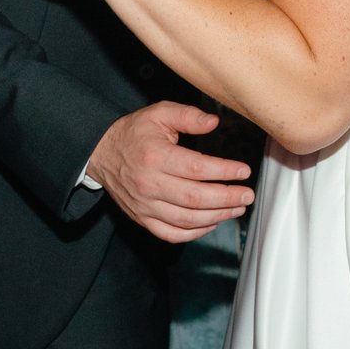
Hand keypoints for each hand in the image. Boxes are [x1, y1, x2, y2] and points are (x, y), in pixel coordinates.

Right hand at [86, 101, 253, 241]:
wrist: (102, 154)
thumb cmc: (134, 133)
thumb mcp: (159, 113)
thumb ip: (187, 116)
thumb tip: (213, 122)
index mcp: (155, 157)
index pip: (197, 168)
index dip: (224, 171)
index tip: (243, 171)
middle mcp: (149, 184)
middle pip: (195, 198)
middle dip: (227, 198)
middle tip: (247, 195)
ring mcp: (145, 205)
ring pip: (187, 219)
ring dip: (217, 216)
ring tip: (236, 208)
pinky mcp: (142, 219)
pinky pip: (171, 234)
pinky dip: (194, 233)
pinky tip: (212, 223)